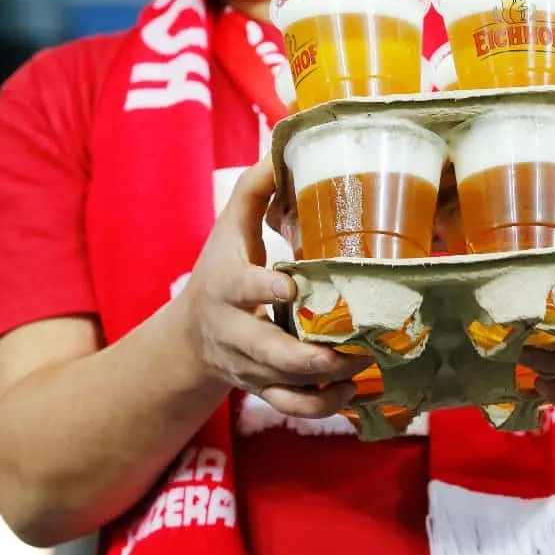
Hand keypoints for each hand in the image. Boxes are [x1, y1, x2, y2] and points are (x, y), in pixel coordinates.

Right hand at [178, 156, 370, 417]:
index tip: (294, 282)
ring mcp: (248, 367)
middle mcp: (235, 332)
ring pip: (285, 388)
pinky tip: (352, 391)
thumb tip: (283, 146)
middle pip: (268, 352)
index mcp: (226, 287)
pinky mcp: (262, 389)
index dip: (266, 288)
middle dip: (311, 356)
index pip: (242, 289)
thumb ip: (254, 191)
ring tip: (363, 367)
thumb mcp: (228, 228)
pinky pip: (291, 407)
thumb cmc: (220, 270)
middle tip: (353, 346)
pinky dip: (323, 407)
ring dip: (327, 385)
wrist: (191, 336)